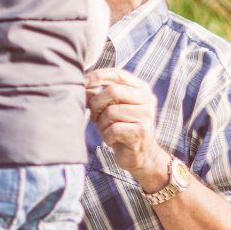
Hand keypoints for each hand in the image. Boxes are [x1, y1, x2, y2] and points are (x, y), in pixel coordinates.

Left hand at [85, 67, 168, 188]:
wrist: (140, 155)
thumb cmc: (121, 127)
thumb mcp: (111, 108)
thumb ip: (100, 95)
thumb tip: (83, 86)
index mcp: (140, 88)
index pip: (117, 74)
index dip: (97, 77)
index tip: (83, 84)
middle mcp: (147, 99)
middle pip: (112, 91)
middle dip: (96, 103)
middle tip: (93, 116)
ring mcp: (147, 115)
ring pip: (111, 111)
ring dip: (101, 123)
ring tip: (106, 130)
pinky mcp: (142, 131)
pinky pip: (114, 129)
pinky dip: (107, 136)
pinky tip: (112, 140)